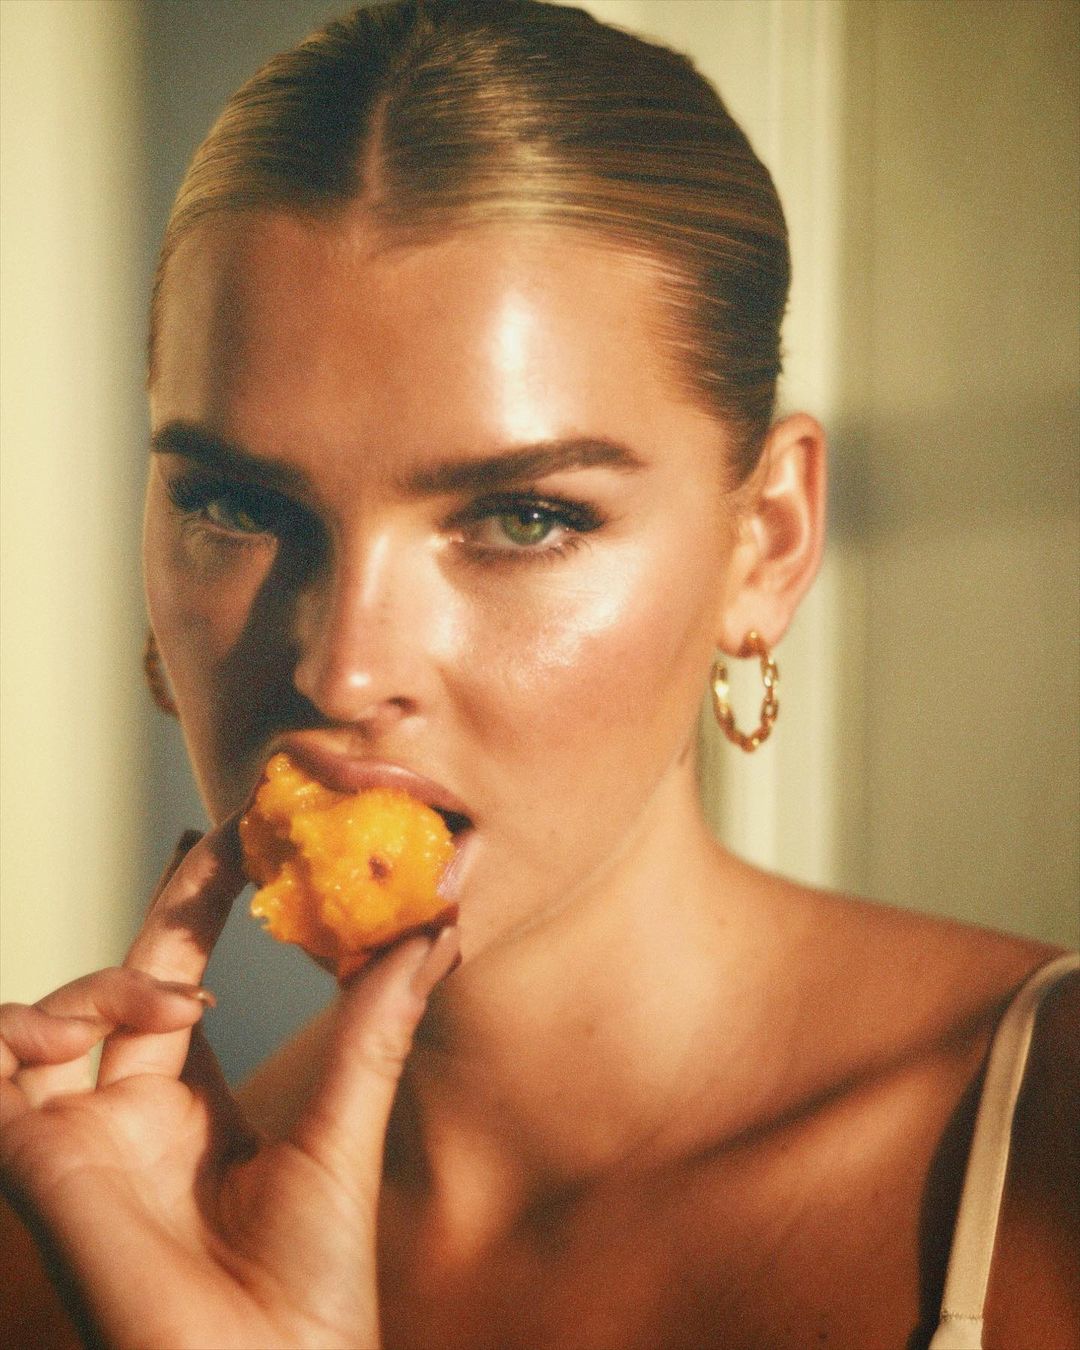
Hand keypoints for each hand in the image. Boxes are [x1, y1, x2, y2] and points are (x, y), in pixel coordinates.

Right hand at [0, 827, 459, 1349]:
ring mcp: (77, 1141)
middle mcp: (128, 1121)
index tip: (238, 840)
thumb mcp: (342, 1133)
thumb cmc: (311, 1289)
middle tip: (221, 837)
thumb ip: (374, 1031)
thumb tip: (433, 936)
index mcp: (193, 1115)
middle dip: (172, 903)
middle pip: (129, 980)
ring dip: (103, 983)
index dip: (201, 913)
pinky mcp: (33, 1163)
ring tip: (171, 1003)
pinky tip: (83, 1034)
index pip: (181, 988)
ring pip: (51, 1017)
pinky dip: (24, 1025)